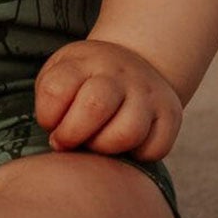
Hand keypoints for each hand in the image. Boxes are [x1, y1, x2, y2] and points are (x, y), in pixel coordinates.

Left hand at [33, 39, 181, 161]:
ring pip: (127, 133)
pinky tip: (124, 146)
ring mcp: (147, 93)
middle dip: (72, 135)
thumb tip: (58, 141)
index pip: (56, 89)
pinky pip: (154, 149)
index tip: (50, 124)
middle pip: (94, 107)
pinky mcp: (170, 114)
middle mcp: (119, 73)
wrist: (134, 62)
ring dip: (104, 147)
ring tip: (96, 143)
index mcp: (84, 61)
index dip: (47, 116)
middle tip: (66, 142)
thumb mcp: (61, 73)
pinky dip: (136, 156)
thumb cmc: (86, 80)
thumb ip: (51, 100)